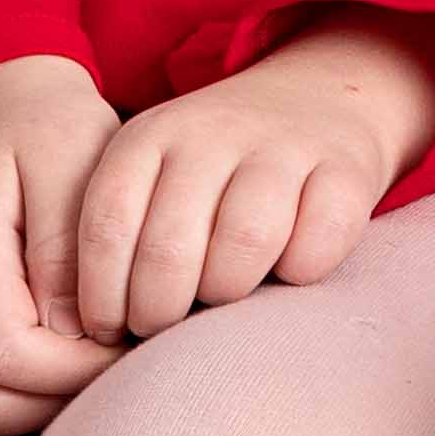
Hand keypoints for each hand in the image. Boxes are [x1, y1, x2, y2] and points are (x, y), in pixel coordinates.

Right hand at [0, 53, 122, 430]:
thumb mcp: (71, 160)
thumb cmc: (47, 130)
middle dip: (53, 404)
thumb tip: (78, 334)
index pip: (3, 353)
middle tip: (121, 370)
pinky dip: (23, 399)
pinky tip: (76, 366)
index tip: (133, 344)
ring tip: (101, 371)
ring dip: (37, 410)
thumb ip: (66, 247)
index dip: (74, 369)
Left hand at [69, 14, 434, 338]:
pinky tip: (287, 272)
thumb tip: (88, 335)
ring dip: (227, 293)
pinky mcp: (346, 168)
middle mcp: (213, 133)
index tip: (111, 330)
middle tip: (165, 329)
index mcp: (150, 137)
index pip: (108, 225)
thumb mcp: (154, 179)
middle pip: (170, 248)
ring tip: (222, 303)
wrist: (319, 100)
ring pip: (245, 242)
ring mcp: (284, 146)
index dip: (104, 295)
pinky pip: (318, 241)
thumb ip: (123, 237)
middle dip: (159, 311)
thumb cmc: (215, 173)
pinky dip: (300, 272)